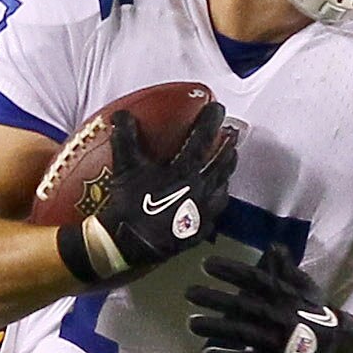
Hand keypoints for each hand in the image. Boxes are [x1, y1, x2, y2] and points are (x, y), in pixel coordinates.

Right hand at [87, 106, 237, 276]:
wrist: (127, 244)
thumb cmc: (128, 205)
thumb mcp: (125, 168)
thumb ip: (126, 138)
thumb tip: (122, 114)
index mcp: (185, 171)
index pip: (204, 139)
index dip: (211, 121)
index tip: (217, 109)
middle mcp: (201, 189)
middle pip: (223, 164)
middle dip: (228, 147)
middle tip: (231, 137)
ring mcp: (203, 212)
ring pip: (223, 187)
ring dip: (226, 173)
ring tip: (227, 165)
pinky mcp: (200, 231)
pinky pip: (215, 213)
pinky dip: (217, 201)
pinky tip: (214, 198)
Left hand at [185, 244, 352, 352]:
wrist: (344, 348)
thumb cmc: (321, 315)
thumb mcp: (307, 287)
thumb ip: (287, 269)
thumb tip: (274, 246)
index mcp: (286, 295)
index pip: (255, 278)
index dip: (230, 270)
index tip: (206, 264)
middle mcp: (279, 316)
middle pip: (242, 305)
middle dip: (214, 298)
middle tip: (189, 292)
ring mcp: (277, 342)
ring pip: (241, 333)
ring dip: (215, 328)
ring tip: (191, 322)